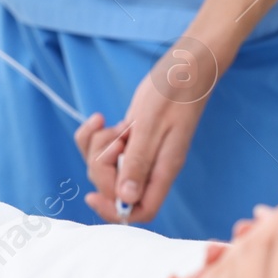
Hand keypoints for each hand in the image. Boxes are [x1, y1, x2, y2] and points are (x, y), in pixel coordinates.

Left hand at [75, 37, 220, 222]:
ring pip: (104, 168)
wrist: (185, 67)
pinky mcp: (130, 139)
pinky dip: (93, 135)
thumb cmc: (173, 92)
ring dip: (98, 147)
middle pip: (115, 189)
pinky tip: (100, 119)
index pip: (140, 210)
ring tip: (113, 126)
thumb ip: (138, 162)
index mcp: (162, 171)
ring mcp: (139, 153)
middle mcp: (151, 167)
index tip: (93, 196)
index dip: (114, 210)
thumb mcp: (151, 126)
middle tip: (113, 139)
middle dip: (101, 167)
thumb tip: (127, 199)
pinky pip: (101, 148)